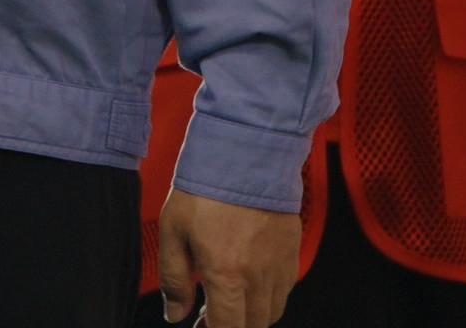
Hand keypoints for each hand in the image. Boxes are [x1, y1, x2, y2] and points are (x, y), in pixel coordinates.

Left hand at [155, 188, 300, 324]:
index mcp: (227, 274)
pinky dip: (267, 297)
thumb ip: (173, 279)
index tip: (201, 327)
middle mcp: (258, 277)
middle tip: (208, 315)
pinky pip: (284, 291)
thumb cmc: (207, 189)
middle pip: (253, 326)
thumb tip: (174, 313)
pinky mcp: (292, 253)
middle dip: (231, 326)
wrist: (246, 155)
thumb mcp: (173, 232)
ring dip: (250, 316)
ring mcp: (279, 266)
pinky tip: (248, 282)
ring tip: (228, 299)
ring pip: (271, 312)